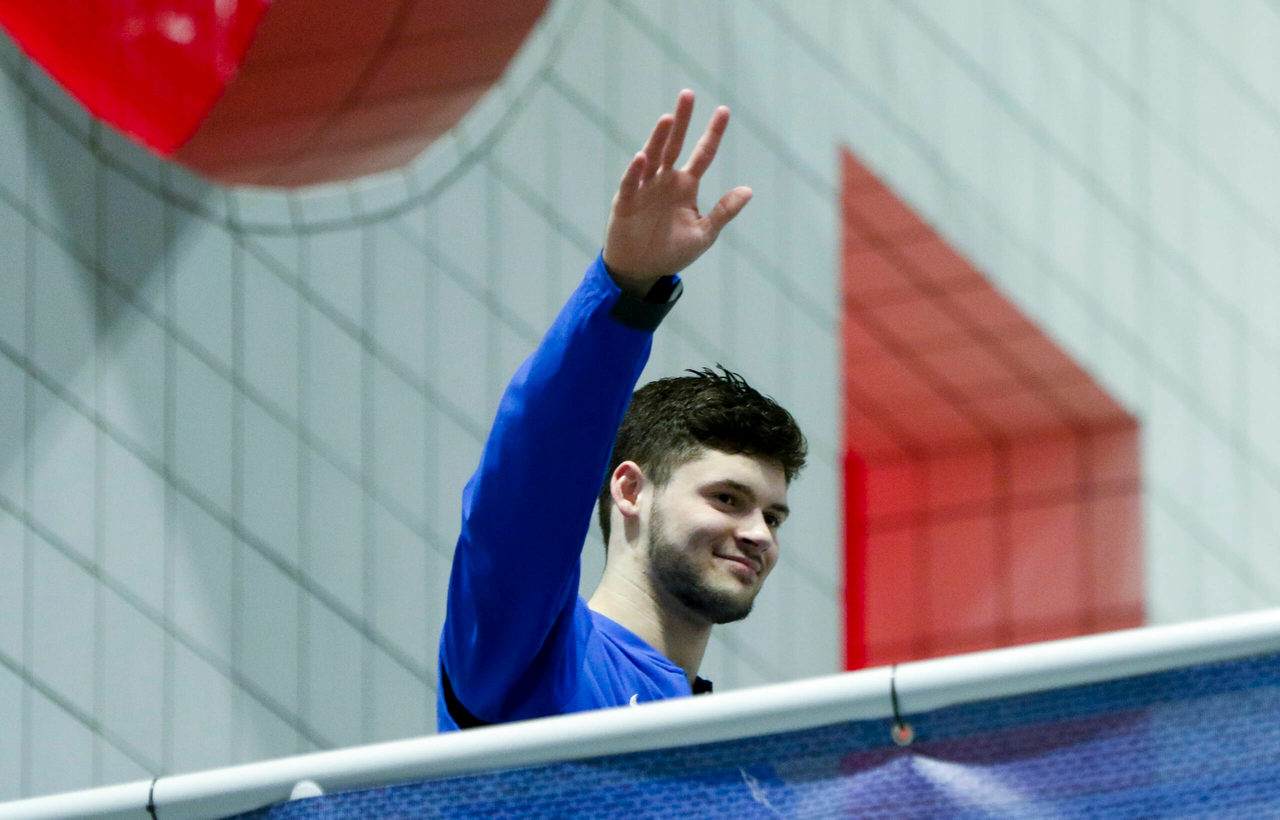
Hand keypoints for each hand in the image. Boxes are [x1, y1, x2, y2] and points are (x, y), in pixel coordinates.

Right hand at [603, 90, 752, 298]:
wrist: (641, 270)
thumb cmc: (672, 252)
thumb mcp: (704, 233)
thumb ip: (723, 211)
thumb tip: (748, 190)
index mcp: (686, 186)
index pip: (702, 154)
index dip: (712, 133)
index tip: (724, 110)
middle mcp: (665, 181)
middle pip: (675, 145)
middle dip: (682, 121)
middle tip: (688, 94)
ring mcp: (644, 189)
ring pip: (653, 157)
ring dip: (658, 139)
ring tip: (667, 119)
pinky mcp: (625, 202)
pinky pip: (631, 183)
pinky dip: (635, 171)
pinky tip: (642, 157)